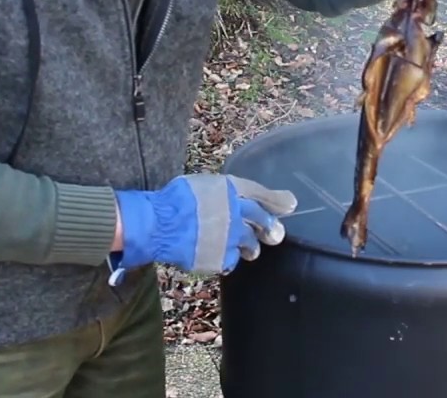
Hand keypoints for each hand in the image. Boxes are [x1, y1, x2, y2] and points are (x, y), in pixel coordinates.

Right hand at [113, 174, 297, 276]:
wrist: (157, 224)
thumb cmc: (173, 200)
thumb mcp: (200, 184)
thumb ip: (222, 191)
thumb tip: (238, 197)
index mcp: (229, 189)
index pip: (259, 194)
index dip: (276, 200)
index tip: (290, 204)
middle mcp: (235, 212)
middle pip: (262, 220)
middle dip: (271, 227)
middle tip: (276, 234)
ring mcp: (229, 236)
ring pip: (250, 244)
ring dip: (251, 247)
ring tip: (250, 250)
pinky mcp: (221, 257)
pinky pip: (231, 261)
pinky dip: (228, 260)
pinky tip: (222, 257)